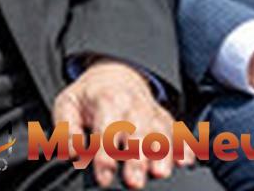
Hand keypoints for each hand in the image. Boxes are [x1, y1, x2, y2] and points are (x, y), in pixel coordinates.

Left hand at [51, 60, 182, 187]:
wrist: (114, 74)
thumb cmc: (89, 96)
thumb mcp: (67, 104)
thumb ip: (67, 129)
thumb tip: (72, 152)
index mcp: (107, 100)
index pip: (106, 130)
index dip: (104, 155)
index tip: (104, 177)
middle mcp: (133, 105)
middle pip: (137, 133)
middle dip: (136, 158)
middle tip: (133, 182)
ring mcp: (152, 112)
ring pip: (161, 133)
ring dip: (162, 153)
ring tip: (160, 172)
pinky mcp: (166, 119)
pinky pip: (179, 131)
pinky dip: (184, 145)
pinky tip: (186, 159)